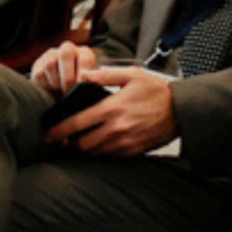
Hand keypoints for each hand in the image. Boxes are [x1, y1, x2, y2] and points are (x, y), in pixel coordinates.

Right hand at [29, 41, 98, 93]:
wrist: (62, 93)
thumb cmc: (80, 88)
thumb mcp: (90, 84)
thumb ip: (94, 80)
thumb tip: (86, 78)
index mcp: (84, 53)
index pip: (85, 58)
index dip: (84, 73)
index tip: (82, 86)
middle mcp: (68, 49)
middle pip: (65, 53)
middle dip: (67, 76)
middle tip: (69, 90)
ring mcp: (51, 55)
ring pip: (50, 63)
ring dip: (56, 82)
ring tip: (60, 90)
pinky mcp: (38, 64)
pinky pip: (39, 73)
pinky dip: (45, 85)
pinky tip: (51, 89)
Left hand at [42, 63, 178, 156]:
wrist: (182, 110)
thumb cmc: (156, 91)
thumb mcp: (131, 75)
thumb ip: (105, 75)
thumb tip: (82, 75)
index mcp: (111, 109)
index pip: (77, 123)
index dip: (59, 131)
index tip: (49, 134)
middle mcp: (116, 128)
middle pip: (82, 144)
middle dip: (69, 144)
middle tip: (61, 140)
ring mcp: (126, 142)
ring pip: (96, 152)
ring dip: (84, 149)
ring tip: (76, 143)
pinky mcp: (134, 151)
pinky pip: (111, 156)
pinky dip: (101, 152)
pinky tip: (97, 145)